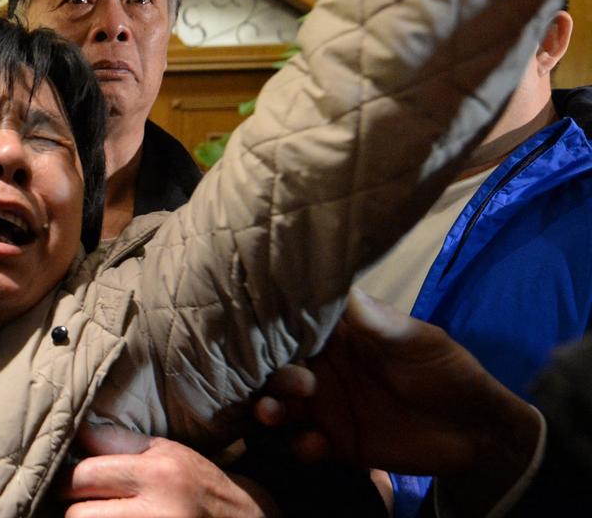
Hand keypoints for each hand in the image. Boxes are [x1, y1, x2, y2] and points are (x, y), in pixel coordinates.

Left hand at [57, 423, 267, 516]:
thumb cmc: (198, 483)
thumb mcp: (168, 452)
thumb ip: (119, 442)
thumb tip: (75, 432)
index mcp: (158, 474)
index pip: (84, 476)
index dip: (66, 480)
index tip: (67, 483)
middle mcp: (158, 512)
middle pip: (79, 515)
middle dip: (75, 509)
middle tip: (80, 504)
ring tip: (100, 514)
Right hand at [254, 289, 539, 512]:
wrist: (474, 432)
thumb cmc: (446, 372)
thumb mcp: (418, 341)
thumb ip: (379, 322)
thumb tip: (342, 287)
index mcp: (338, 337)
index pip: (294, 324)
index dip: (273, 324)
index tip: (257, 327)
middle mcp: (323, 368)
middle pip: (277, 365)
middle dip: (271, 372)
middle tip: (299, 383)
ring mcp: (326, 407)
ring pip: (280, 404)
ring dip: (270, 407)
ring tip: (272, 413)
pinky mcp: (335, 442)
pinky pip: (304, 444)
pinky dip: (302, 445)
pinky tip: (317, 445)